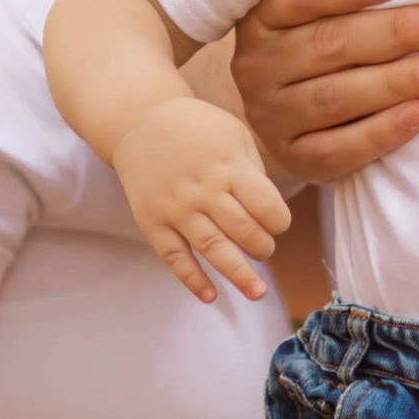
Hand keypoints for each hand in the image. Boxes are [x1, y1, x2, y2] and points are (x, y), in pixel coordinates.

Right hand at [115, 96, 294, 301]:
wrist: (140, 122)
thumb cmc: (197, 130)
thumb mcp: (235, 134)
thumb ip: (254, 173)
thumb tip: (270, 215)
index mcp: (229, 166)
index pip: (266, 206)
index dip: (279, 222)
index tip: (277, 223)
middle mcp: (203, 189)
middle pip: (243, 230)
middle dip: (262, 247)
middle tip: (263, 247)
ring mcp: (176, 208)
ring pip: (212, 248)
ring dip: (238, 273)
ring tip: (257, 292)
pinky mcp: (152, 222)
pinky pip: (174, 257)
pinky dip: (192, 279)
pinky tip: (210, 296)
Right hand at [230, 0, 418, 182]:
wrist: (288, 116)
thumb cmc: (320, 43)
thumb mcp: (317, 10)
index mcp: (262, 17)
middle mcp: (257, 65)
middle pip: (328, 44)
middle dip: (395, 32)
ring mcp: (271, 115)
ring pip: (335, 97)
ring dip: (395, 82)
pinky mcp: (293, 157)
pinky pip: (337, 149)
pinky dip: (381, 132)